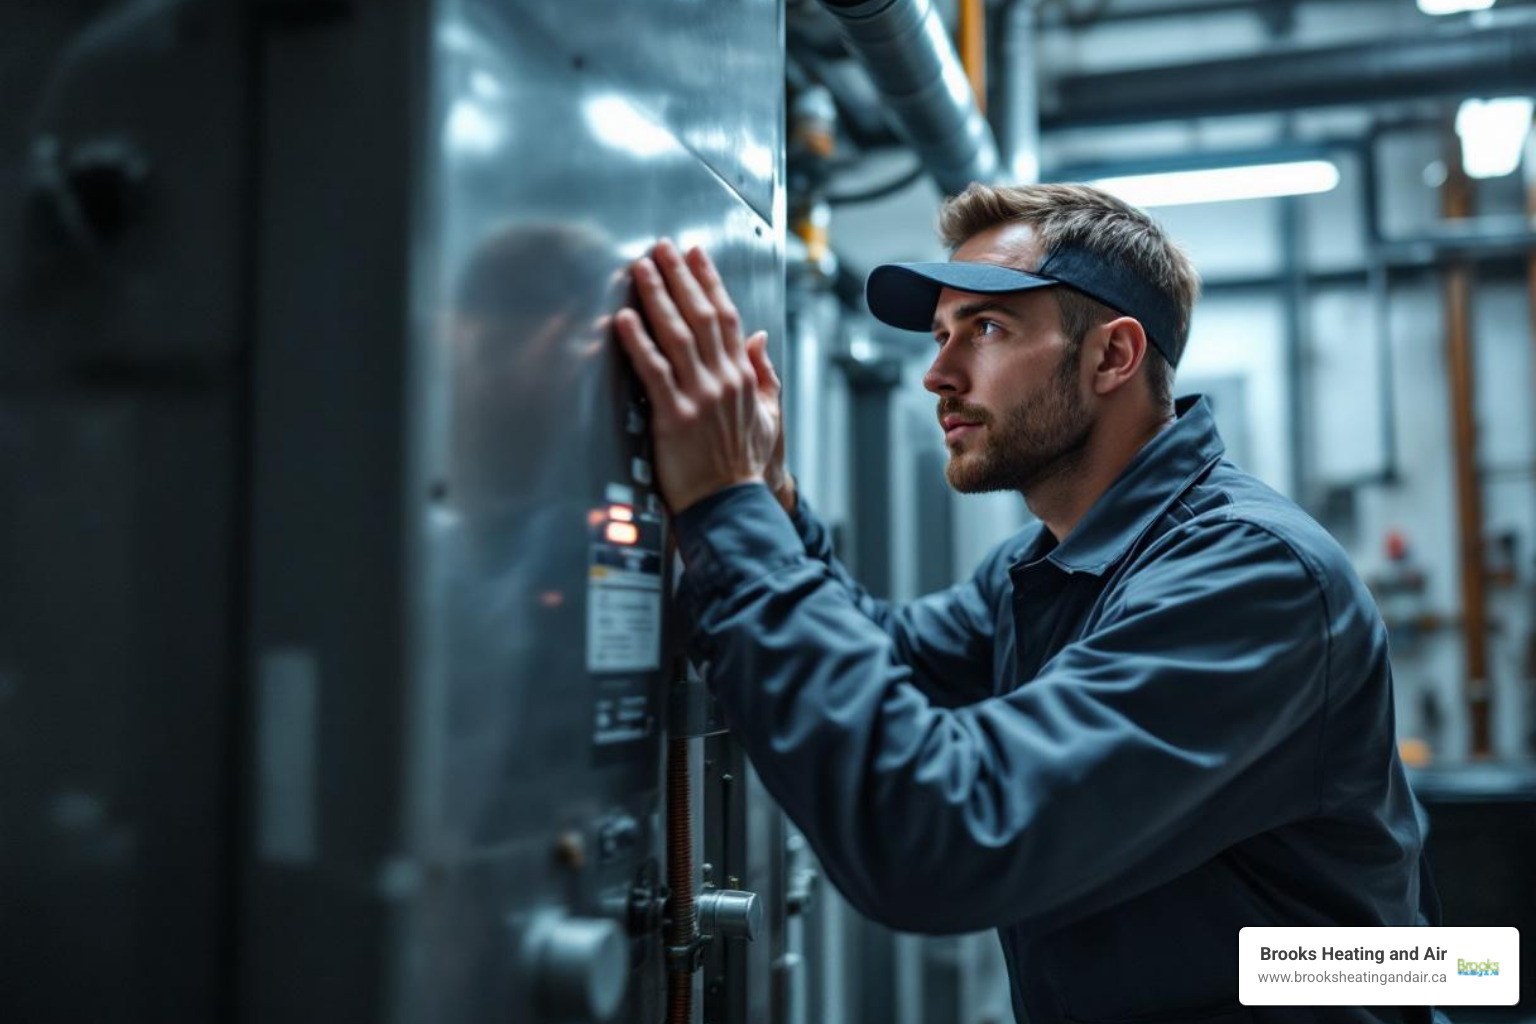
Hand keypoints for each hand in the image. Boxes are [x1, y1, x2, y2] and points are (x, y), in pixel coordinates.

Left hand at [614, 239, 784, 514]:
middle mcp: (723, 380)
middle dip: (681, 278)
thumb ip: (764, 375)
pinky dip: (639, 343)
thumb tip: (759, 339)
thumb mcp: (769, 416)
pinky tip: (625, 320)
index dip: (710, 283)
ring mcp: (699, 397)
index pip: (727, 318)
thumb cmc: (747, 467)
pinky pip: (654, 371)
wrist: (733, 505)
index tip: (696, 257)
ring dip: (658, 298)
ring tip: (642, 269)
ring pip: (677, 335)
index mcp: (744, 378)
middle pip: (701, 316)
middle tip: (663, 249)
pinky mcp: (674, 417)